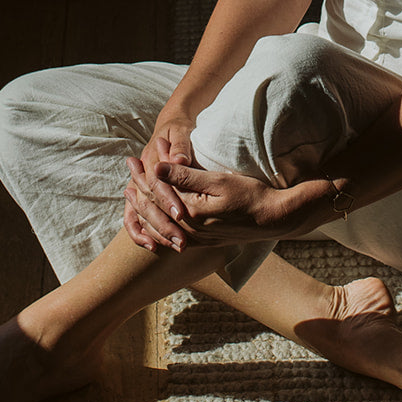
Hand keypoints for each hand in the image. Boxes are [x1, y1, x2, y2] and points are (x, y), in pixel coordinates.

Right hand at [123, 116, 195, 250]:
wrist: (170, 129)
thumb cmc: (178, 129)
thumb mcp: (180, 132)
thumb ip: (180, 146)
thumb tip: (179, 159)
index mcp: (148, 160)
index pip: (156, 184)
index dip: (167, 199)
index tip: (181, 214)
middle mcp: (139, 177)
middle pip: (146, 204)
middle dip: (163, 225)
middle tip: (182, 241)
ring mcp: (139, 189)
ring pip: (139, 216)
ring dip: (155, 233)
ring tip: (177, 247)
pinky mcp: (143, 198)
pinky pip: (135, 220)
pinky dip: (142, 234)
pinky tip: (155, 246)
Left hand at [128, 160, 305, 251]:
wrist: (272, 219)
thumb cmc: (250, 195)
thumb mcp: (219, 180)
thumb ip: (187, 177)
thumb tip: (158, 169)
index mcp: (190, 212)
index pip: (158, 191)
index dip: (144, 174)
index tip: (134, 158)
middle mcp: (188, 230)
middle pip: (154, 207)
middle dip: (138, 187)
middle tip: (129, 168)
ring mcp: (194, 239)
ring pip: (157, 225)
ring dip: (142, 207)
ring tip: (131, 193)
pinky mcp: (201, 242)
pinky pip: (169, 240)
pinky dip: (155, 230)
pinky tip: (150, 224)